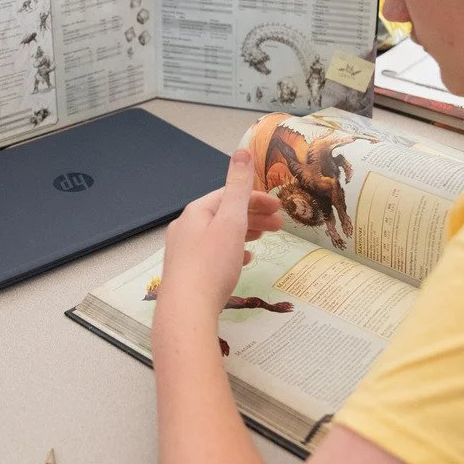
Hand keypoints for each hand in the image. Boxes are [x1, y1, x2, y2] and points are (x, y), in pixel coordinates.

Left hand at [156, 149, 282, 321]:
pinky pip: (213, 255)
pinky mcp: (188, 273)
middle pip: (224, 214)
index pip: (229, 195)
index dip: (256, 198)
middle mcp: (186, 228)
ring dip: (244, 233)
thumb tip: (242, 151)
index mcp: (196, 212)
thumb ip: (239, 187)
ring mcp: (184, 252)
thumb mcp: (231, 221)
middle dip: (253, 216)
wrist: (186, 311)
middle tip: (279, 226)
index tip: (279, 208)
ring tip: (264, 240)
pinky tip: (243, 261)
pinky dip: (231, 252)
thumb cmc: (211, 265)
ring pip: (219, 235)